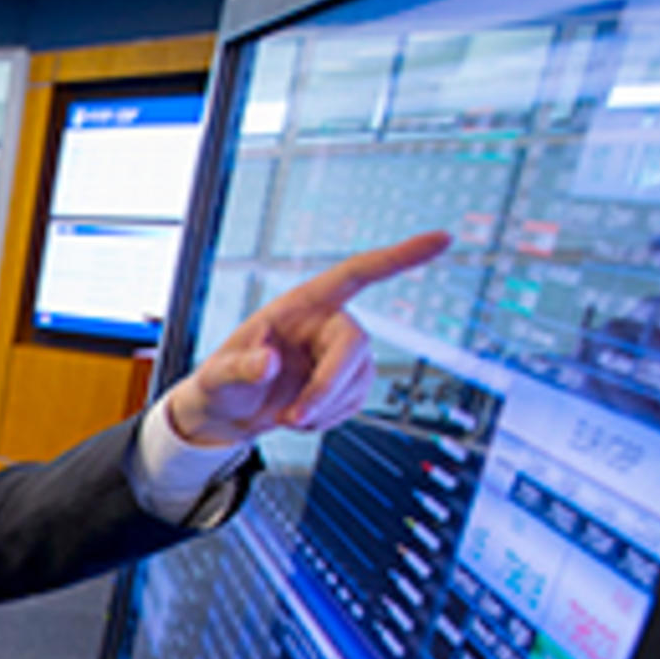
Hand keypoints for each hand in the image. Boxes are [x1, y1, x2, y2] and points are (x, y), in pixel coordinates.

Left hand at [166, 231, 451, 447]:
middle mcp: (327, 324)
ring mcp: (339, 354)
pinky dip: (328, 419)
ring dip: (324, 408)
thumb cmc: (220, 384)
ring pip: (359, 381)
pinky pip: (354, 402)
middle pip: (356, 345)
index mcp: (301, 305)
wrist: (227, 415)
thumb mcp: (217, 376)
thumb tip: (269, 363)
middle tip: (295, 418)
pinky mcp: (346, 383)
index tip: (442, 239)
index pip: (356, 274)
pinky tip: (301, 418)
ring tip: (286, 418)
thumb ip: (239, 368)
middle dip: (329, 386)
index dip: (399, 257)